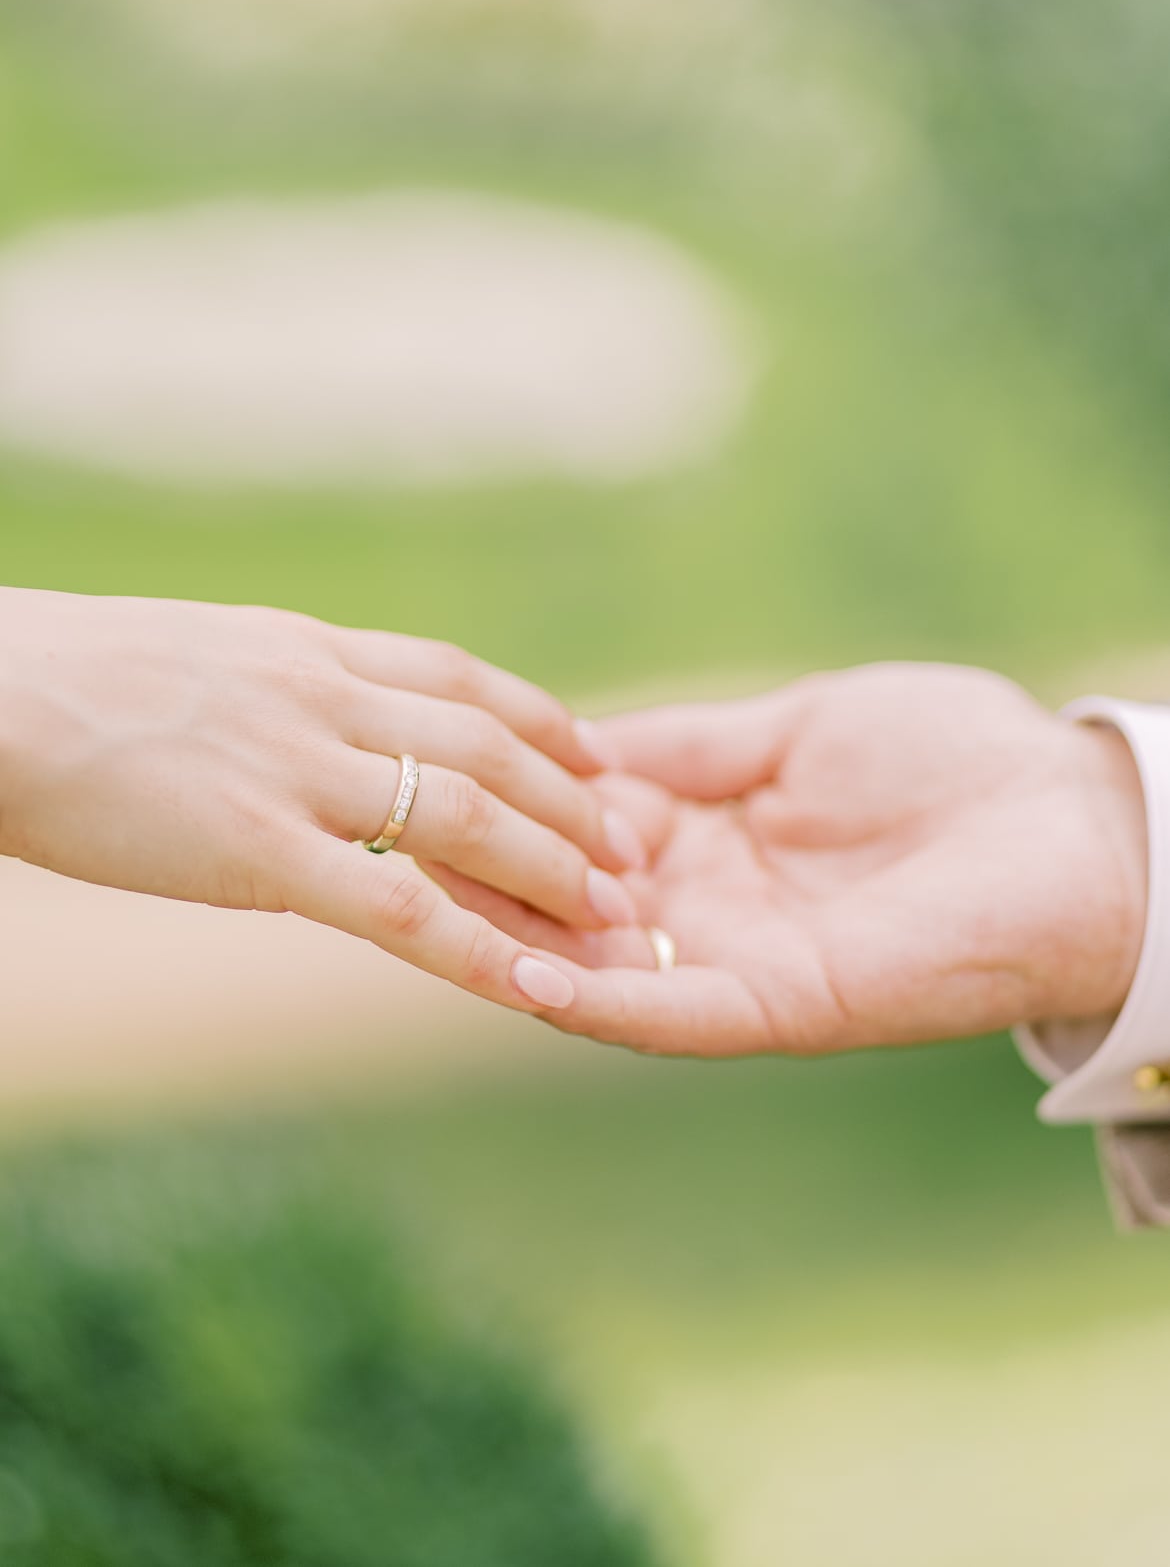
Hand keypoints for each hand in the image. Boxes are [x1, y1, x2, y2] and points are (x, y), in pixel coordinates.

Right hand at [0, 588, 647, 1010]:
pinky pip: (397, 907)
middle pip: (485, 742)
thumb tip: (312, 729)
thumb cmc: (72, 684)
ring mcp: (296, 770)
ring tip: (613, 912)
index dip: (538, 717)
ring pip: (464, 814)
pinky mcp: (258, 849)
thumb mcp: (200, 661)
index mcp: (307, 651)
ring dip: (550, 865)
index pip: (457, 676)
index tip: (591, 753)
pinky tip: (533, 984)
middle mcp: (321, 698)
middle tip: (632, 849)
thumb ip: (277, 692)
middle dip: (570, 799)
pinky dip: (477, 949)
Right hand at [440, 665, 1148, 1054]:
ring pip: (600, 970)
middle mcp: (711, 911)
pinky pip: (671, 1014)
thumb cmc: (954, 757)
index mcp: (712, 840)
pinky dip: (597, 1001)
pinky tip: (519, 975)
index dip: (505, 814)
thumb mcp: (794, 726)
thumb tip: (586, 745)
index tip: (421, 782)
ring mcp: (741, 963)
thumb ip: (693, 749)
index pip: (579, 836)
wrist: (1071, 817)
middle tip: (386, 850)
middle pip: (569, 907)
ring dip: (513, 947)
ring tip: (418, 917)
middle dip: (482, 885)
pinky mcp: (785, 1006)